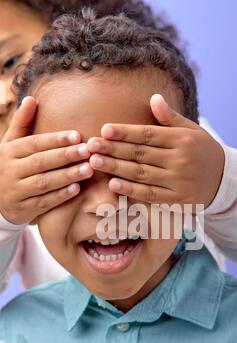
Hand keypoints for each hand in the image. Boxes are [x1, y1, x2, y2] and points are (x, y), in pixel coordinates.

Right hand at [0, 97, 93, 224]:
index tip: (77, 135)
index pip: (34, 143)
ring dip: (67, 176)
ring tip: (88, 169)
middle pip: (41, 162)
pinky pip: (43, 203)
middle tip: (88, 151)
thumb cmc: (10, 166)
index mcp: (8, 152)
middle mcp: (9, 171)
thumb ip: (22, 123)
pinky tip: (77, 189)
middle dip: (65, 156)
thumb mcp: (10, 145)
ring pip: (43, 183)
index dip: (56, 139)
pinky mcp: (22, 210)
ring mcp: (15, 192)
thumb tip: (31, 99)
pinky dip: (60, 196)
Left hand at [87, 94, 224, 211]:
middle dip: (113, 149)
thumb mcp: (192, 131)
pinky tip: (113, 184)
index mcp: (183, 139)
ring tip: (94, 162)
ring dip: (115, 168)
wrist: (224, 180)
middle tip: (91, 146)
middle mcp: (181, 159)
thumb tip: (153, 98)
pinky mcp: (177, 199)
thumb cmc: (203, 151)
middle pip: (140, 154)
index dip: (125, 132)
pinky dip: (131, 190)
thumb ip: (171, 118)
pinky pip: (150, 194)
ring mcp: (179, 181)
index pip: (148, 135)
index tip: (105, 129)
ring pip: (141, 174)